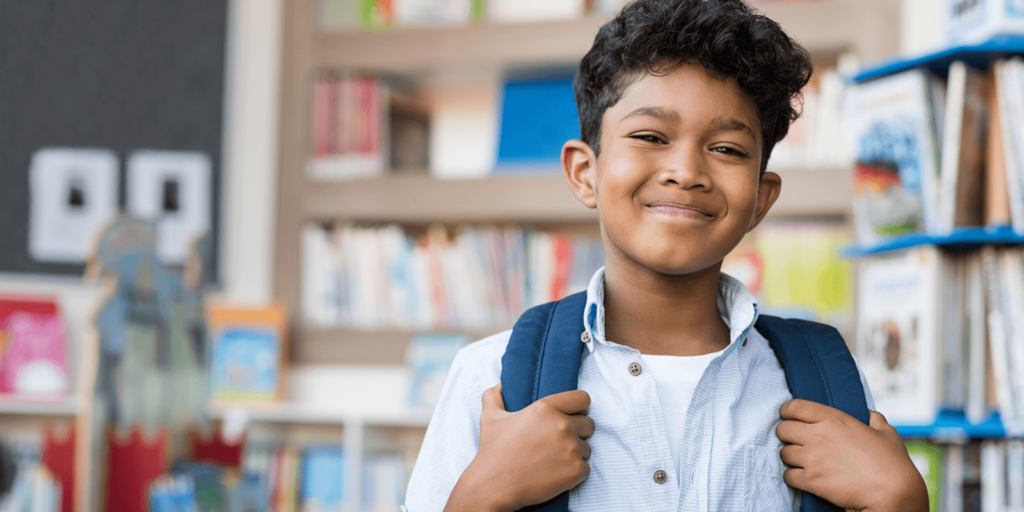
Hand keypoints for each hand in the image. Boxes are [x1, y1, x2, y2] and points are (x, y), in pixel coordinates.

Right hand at [445, 383, 594, 511]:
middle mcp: (562, 425)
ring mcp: (571, 448)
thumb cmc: (493, 452)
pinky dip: (574, 473)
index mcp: (546, 408)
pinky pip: (586, 468)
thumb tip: (500, 385)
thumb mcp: (490, 418)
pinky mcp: (575, 470)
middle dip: (577, 433)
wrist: (494, 486)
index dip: (580, 408)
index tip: (572, 416)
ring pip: (586, 448)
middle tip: (558, 443)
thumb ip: (494, 396)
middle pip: (589, 424)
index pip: (583, 399)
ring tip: (552, 460)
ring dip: (574, 454)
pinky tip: (555, 474)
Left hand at [775, 399, 927, 511]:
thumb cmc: (893, 463)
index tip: (787, 416)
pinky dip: (793, 477)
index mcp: (834, 419)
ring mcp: (813, 458)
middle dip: (786, 434)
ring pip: (783, 453)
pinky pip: (788, 475)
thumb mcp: (886, 433)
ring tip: (801, 460)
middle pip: (782, 429)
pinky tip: (803, 477)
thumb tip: (870, 415)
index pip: (794, 407)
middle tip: (795, 440)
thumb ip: (874, 419)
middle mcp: (818, 435)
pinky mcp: (811, 480)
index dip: (787, 411)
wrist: (893, 494)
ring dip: (790, 456)